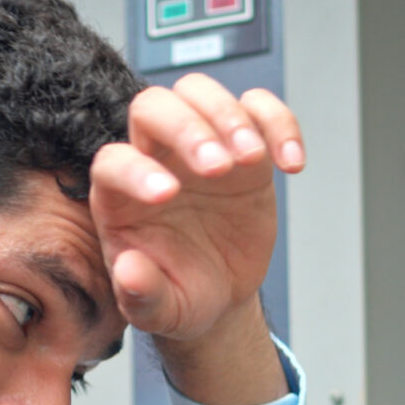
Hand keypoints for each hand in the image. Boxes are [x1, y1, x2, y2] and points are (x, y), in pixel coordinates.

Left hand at [88, 77, 305, 404]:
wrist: (219, 290)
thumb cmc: (181, 293)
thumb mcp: (160, 311)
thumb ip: (141, 295)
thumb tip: (129, 271)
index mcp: (120, 195)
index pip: (113, 161)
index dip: (135, 170)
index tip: (167, 196)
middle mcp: (154, 159)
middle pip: (154, 107)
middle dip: (187, 129)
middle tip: (219, 170)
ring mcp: (198, 145)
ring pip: (199, 92)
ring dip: (229, 116)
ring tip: (252, 160)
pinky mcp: (241, 144)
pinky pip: (257, 107)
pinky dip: (279, 123)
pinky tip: (291, 163)